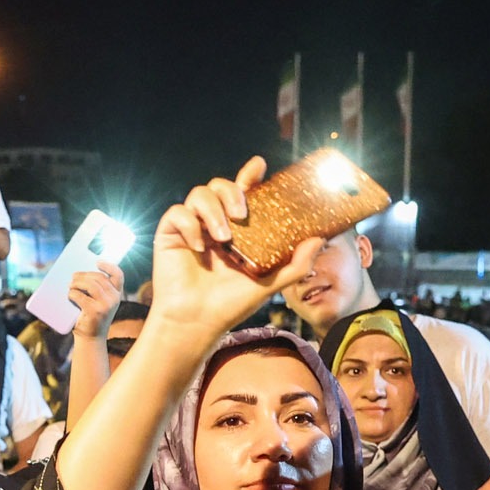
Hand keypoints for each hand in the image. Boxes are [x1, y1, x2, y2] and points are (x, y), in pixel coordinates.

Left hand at [66, 262, 122, 339]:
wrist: (91, 339)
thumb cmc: (91, 317)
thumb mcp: (99, 302)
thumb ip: (97, 289)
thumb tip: (78, 273)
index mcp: (117, 294)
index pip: (118, 275)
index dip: (109, 266)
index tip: (97, 262)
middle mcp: (114, 299)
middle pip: (98, 278)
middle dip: (83, 275)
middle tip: (73, 277)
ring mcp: (106, 305)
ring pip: (90, 285)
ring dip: (76, 283)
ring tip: (70, 286)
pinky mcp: (95, 311)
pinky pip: (80, 296)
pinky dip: (72, 294)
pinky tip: (69, 295)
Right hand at [148, 158, 321, 337]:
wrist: (197, 323)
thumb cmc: (230, 305)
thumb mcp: (269, 284)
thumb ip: (295, 264)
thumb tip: (319, 239)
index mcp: (237, 229)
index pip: (243, 193)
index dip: (250, 175)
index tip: (259, 167)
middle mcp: (213, 223)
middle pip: (220, 186)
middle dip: (232, 192)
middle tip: (242, 215)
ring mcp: (191, 228)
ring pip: (198, 194)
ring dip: (212, 211)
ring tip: (222, 237)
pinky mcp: (170, 235)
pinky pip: (177, 213)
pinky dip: (189, 225)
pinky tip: (198, 247)